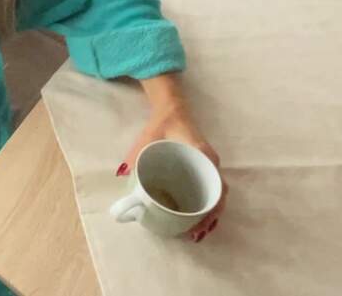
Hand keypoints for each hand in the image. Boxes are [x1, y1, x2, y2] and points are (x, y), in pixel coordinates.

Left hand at [118, 104, 227, 242]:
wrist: (171, 108)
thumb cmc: (162, 123)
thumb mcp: (148, 138)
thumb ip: (135, 155)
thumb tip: (122, 174)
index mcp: (203, 156)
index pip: (217, 187)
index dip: (213, 208)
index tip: (202, 223)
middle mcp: (210, 162)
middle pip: (218, 195)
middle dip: (210, 217)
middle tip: (196, 234)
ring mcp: (208, 165)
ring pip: (216, 194)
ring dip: (209, 213)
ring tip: (195, 231)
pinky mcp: (202, 167)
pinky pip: (210, 188)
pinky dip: (206, 203)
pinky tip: (195, 216)